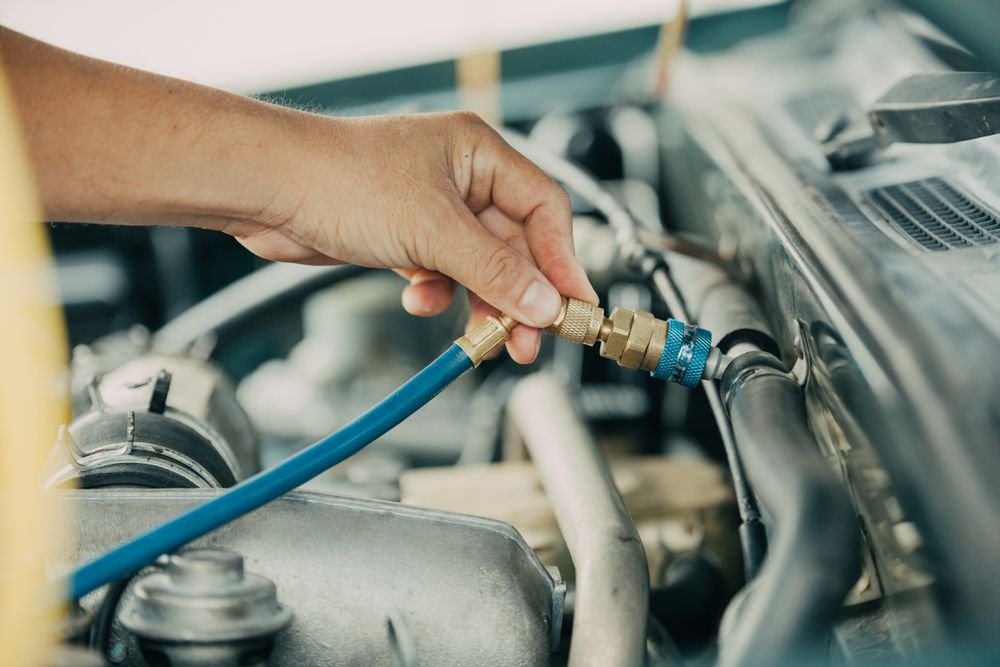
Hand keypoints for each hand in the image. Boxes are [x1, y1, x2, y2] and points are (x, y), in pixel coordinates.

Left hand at [228, 111, 596, 362]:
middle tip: (529, 341)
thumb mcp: (432, 230)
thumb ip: (495, 271)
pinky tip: (420, 300)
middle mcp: (461, 177)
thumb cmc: (338, 179)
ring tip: (484, 339)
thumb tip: (546, 304)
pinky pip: (444, 273)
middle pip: (515, 245)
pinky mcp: (406, 235)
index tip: (574, 307)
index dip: (563, 261)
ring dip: (483, 304)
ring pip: (480, 266)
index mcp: (479, 153)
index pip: (545, 209)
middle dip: (521, 296)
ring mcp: (432, 208)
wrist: (265, 190)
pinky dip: (439, 294)